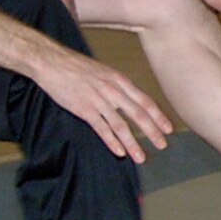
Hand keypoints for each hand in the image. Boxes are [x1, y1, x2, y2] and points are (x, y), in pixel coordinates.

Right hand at [29, 47, 173, 162]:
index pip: (145, 101)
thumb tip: (129, 100)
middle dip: (152, 132)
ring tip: (141, 157)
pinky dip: (112, 142)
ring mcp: (98, 100)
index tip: (168, 129)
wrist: (52, 62)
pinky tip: (119, 152)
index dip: (158, 116)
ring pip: (121, 126)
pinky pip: (101, 129)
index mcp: (119, 80)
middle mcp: (113, 90)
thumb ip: (117, 86)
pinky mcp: (84, 109)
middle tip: (162, 145)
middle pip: (138, 114)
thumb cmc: (76, 66)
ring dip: (132, 143)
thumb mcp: (104, 72)